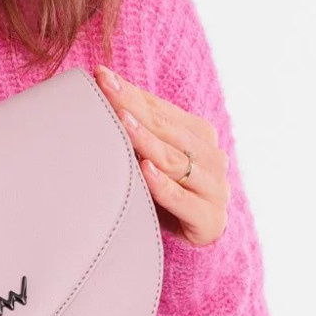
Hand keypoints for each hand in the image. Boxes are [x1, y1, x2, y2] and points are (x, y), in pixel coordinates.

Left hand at [93, 64, 228, 246]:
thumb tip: (101, 87)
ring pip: (175, 161)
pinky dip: (163, 185)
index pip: (161, 109)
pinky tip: (145, 170)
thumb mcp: (154, 157)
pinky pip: (182, 199)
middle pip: (167, 130)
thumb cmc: (167, 192)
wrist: (197, 239)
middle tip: (106, 89)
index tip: (102, 76)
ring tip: (122, 122)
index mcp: (199, 135)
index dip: (131, 92)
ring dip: (147, 141)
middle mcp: (211, 157)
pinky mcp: (210, 219)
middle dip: (133, 107)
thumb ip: (138, 127)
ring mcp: (214, 188)